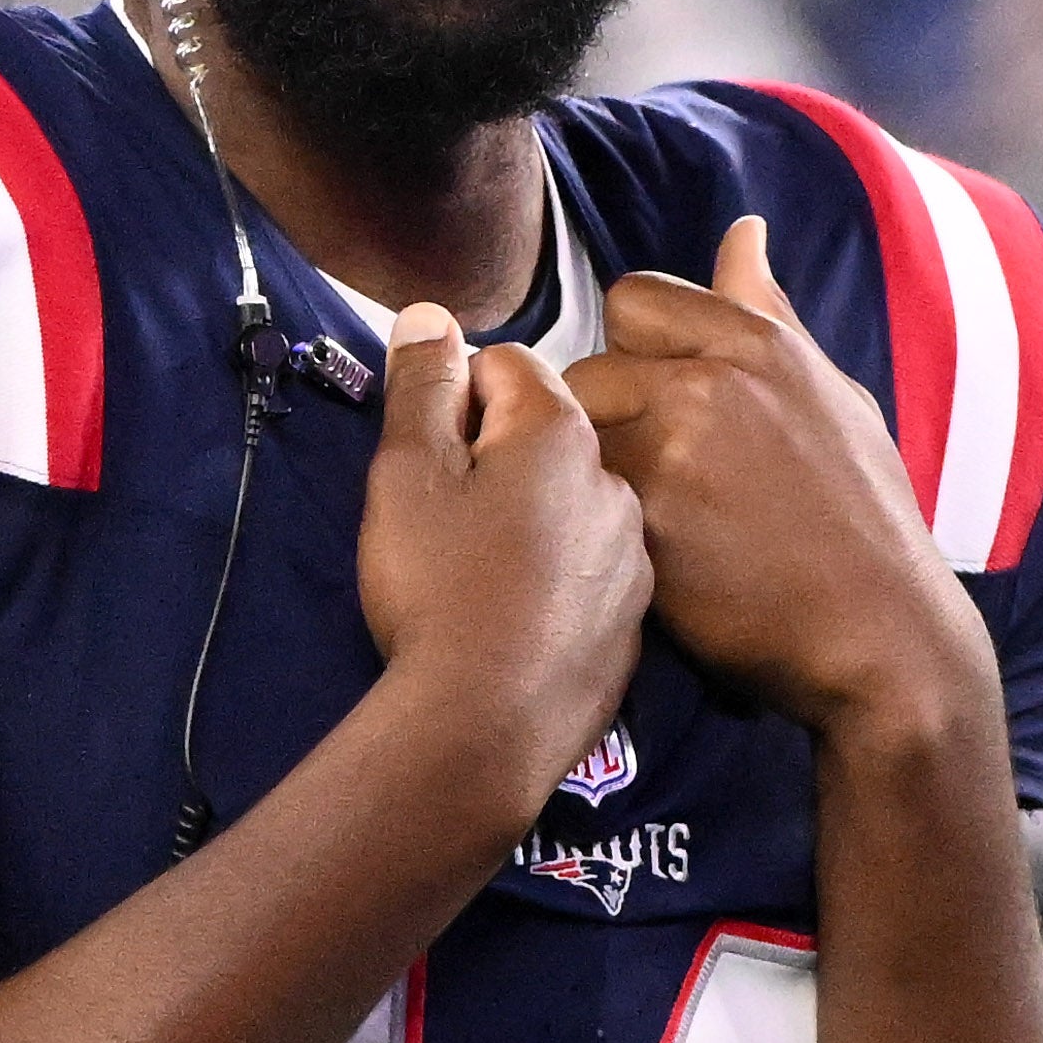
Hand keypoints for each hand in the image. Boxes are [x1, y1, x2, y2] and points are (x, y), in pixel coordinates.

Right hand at [358, 301, 653, 812]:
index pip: (506, 364)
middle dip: (499, 456)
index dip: (453, 401)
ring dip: (534, 516)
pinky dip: (560, 577)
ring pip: (575, 502)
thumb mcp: (405, 475)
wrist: (487, 727)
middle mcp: (615, 480)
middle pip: (548, 433)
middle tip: (451, 520)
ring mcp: (634, 555)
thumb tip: (432, 315)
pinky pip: (592, 570)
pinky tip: (521, 616)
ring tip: (485, 574)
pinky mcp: (636, 620)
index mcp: (560, 430)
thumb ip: (420, 386)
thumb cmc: (438, 591)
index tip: (430, 457)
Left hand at [563, 217, 990, 738]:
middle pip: (588, 366)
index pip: (635, 298)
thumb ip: (768, 314)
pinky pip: (582, 500)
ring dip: (592, 472)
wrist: (883, 634)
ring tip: (647, 516)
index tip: (659, 402)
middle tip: (650, 476)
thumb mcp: (832, 396)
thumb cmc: (864, 517)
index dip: (633, 351)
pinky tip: (648, 557)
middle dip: (604, 418)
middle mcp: (713, 379)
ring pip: (574, 434)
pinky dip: (600, 529)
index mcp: (759, 341)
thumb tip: (742, 230)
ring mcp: (676, 447)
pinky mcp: (648, 518)